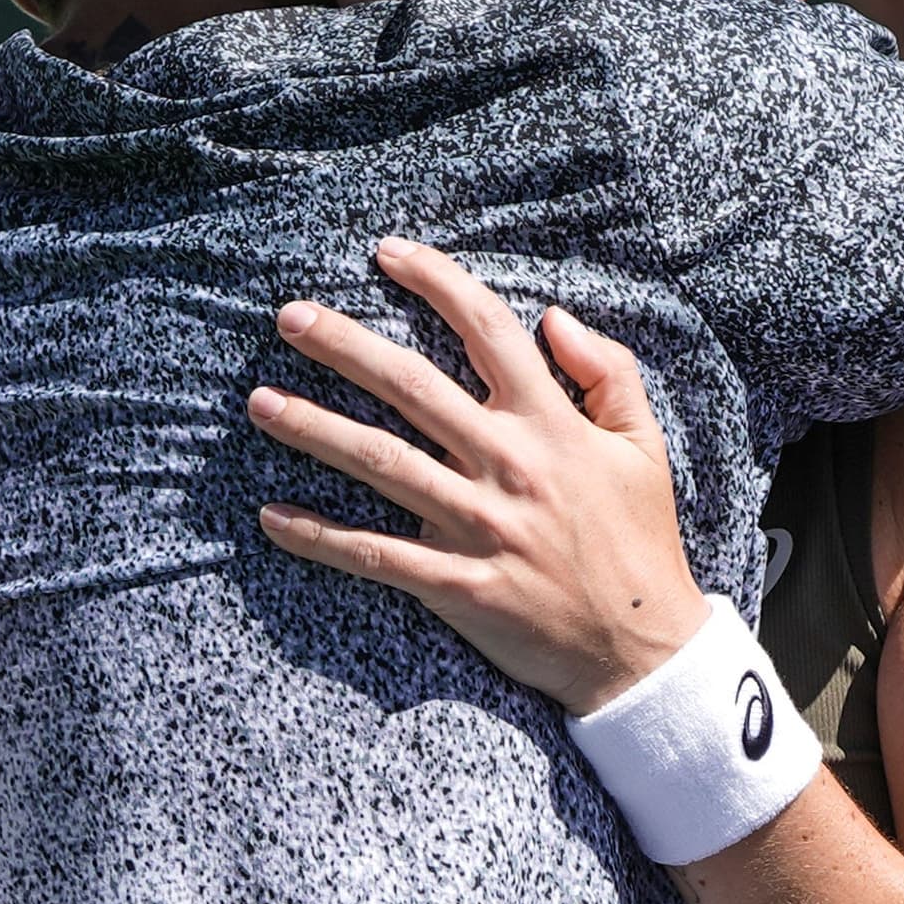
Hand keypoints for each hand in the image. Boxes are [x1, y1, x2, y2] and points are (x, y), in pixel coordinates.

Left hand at [250, 238, 709, 713]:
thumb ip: (609, 373)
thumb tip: (554, 316)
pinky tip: (272, 516)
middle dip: (345, 345)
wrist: (643, 650)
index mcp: (551, 424)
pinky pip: (376, 555)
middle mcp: (508, 465)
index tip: (386, 253)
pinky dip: (320, 536)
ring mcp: (479, 526)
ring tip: (260, 402)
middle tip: (289, 316)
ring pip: (381, 463)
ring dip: (314, 428)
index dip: (436, 281)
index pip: (487, 330)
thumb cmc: (640, 542)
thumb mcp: (643, 446)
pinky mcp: (458, 586)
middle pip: (411, 386)